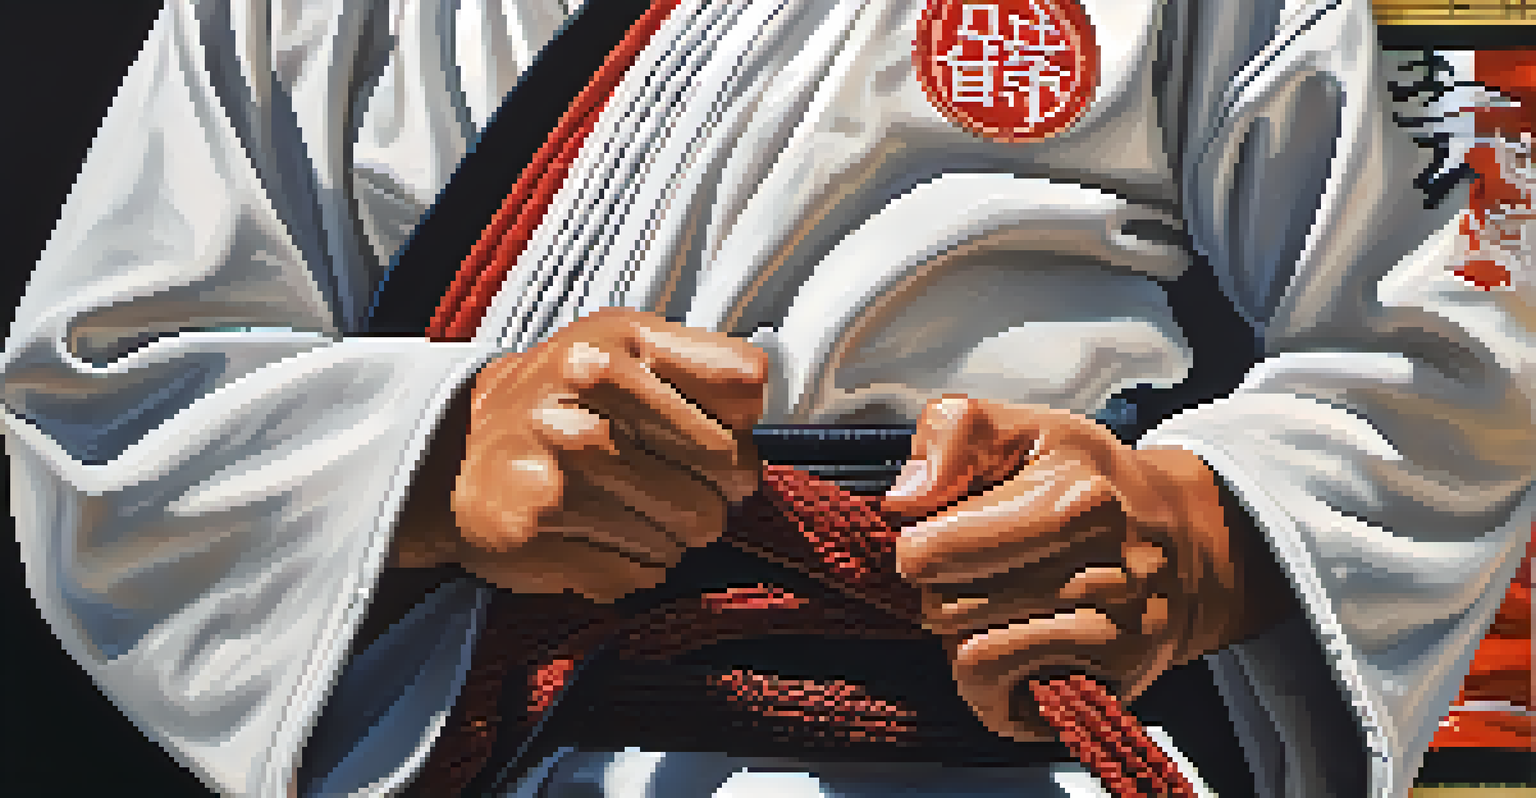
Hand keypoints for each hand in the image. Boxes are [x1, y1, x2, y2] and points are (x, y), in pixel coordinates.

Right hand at [445, 308, 766, 601]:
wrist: (457, 449)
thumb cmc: (567, 394)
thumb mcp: (630, 344)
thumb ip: (707, 362)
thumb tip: (760, 406)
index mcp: (616, 347)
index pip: (742, 393)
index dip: (740, 428)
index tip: (712, 441)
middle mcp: (583, 404)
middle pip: (728, 474)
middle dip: (714, 488)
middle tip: (670, 481)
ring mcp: (559, 472)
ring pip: (691, 532)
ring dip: (672, 531)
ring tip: (625, 505)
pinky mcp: (539, 532)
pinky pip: (642, 572)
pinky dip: (633, 563)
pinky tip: (595, 533)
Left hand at [884, 396, 1245, 740]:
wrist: (1183, 542)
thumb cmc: (1087, 481)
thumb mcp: (1022, 428)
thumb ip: (953, 432)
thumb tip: (909, 499)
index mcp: (1080, 501)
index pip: (935, 550)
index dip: (919, 543)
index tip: (942, 530)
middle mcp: (1108, 573)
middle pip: (945, 608)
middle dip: (944, 590)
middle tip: (981, 569)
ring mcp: (1115, 637)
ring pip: (971, 658)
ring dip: (966, 635)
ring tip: (1002, 603)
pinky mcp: (1110, 686)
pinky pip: (1001, 705)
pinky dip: (991, 682)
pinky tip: (1016, 646)